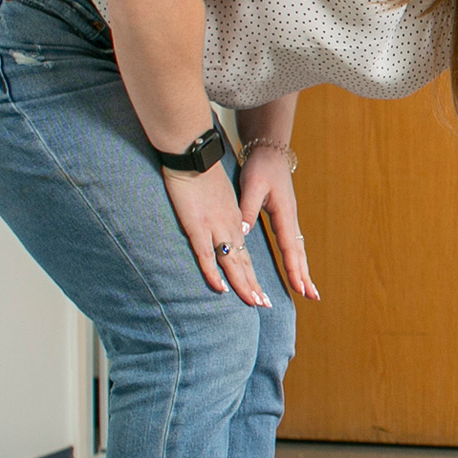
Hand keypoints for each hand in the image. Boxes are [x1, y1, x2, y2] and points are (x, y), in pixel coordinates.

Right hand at [163, 166, 271, 307]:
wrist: (193, 152)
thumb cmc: (200, 171)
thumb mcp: (217, 195)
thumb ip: (220, 214)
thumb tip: (223, 229)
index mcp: (233, 220)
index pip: (246, 253)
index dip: (253, 273)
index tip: (261, 291)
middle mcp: (229, 226)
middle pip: (245, 262)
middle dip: (254, 285)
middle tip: (264, 305)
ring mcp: (214, 228)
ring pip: (232, 262)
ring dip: (243, 284)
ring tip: (254, 303)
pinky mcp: (196, 226)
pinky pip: (205, 255)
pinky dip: (213, 273)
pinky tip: (220, 288)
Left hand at [237, 144, 318, 300]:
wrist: (270, 151)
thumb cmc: (260, 167)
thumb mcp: (251, 186)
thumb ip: (247, 210)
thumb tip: (242, 234)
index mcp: (284, 213)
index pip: (290, 247)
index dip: (294, 268)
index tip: (300, 287)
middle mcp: (291, 218)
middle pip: (300, 252)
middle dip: (305, 275)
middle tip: (313, 297)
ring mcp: (290, 218)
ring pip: (299, 248)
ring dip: (303, 269)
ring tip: (308, 289)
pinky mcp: (285, 217)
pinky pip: (293, 242)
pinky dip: (297, 258)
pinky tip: (297, 266)